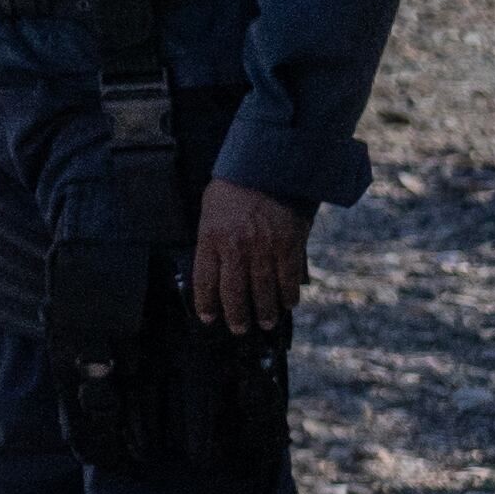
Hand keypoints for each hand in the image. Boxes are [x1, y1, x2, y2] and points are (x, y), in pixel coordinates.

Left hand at [192, 180, 310, 331]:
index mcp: (211, 239)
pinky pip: (288, 278)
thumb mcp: (210, 211)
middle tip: (239, 328)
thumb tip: (217, 267)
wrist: (267, 165)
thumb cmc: (234, 187)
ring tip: (266, 323)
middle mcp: (236, 248)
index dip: (207, 303)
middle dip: (237, 315)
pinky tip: (289, 304)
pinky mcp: (289, 245)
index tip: (209, 318)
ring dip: (265, 311)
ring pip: (263, 290)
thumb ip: (212, 240)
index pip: (205, 281)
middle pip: (234, 292)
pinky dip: (289, 294)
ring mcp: (264, 249)